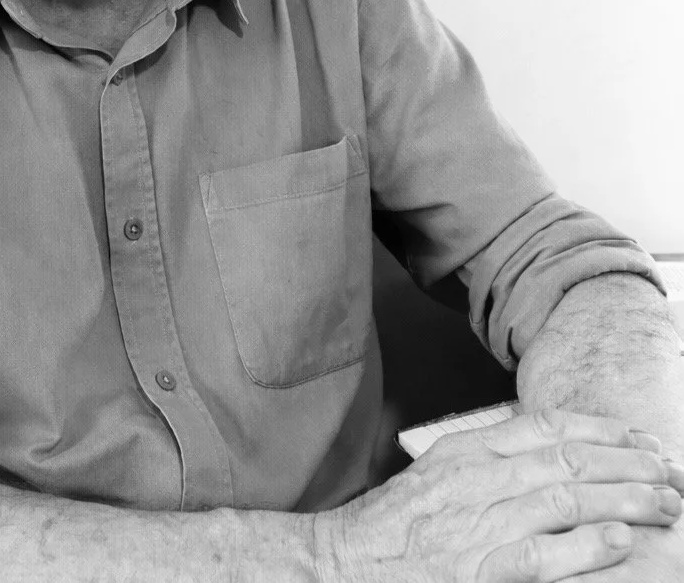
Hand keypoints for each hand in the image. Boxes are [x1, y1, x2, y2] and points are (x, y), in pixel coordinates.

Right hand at [313, 409, 683, 581]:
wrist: (344, 562)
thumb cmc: (392, 525)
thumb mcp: (435, 473)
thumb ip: (484, 460)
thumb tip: (541, 453)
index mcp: (465, 450)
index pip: (545, 427)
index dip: (599, 428)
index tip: (635, 435)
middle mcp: (475, 477)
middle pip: (566, 458)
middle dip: (624, 461)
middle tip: (667, 468)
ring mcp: (478, 523)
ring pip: (565, 498)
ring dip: (622, 498)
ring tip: (663, 500)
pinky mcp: (480, 569)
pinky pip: (544, 552)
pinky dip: (586, 545)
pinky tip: (621, 539)